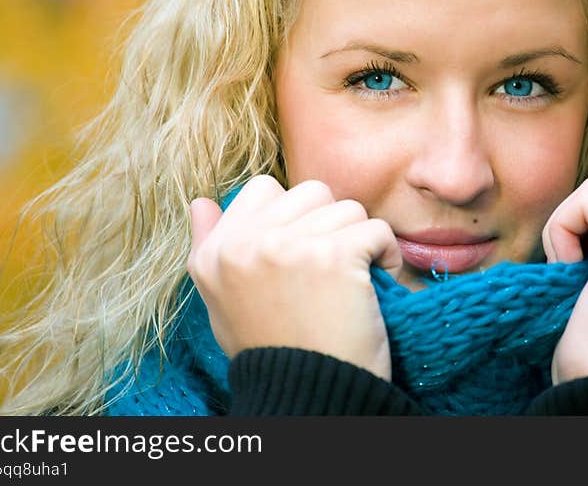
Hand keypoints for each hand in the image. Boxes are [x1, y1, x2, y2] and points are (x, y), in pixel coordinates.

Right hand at [187, 175, 401, 380]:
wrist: (308, 397)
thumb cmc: (271, 350)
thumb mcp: (223, 301)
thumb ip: (209, 246)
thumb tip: (201, 201)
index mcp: (215, 252)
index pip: (264, 190)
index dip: (294, 215)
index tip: (303, 253)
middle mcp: (245, 244)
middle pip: (312, 192)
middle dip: (331, 224)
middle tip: (331, 269)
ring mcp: (288, 247)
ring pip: (348, 208)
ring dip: (360, 241)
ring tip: (352, 281)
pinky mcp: (333, 256)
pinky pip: (376, 229)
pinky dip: (386, 256)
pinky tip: (375, 285)